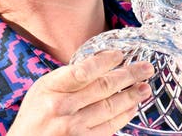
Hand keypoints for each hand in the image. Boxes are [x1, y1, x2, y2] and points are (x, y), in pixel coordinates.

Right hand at [7, 50, 153, 135]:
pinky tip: (132, 107)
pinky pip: (110, 127)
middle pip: (103, 87)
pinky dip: (124, 115)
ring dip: (132, 95)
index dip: (105, 61)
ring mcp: (73, 128)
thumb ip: (68, 78)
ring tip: (145, 87)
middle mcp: (62, 107)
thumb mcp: (43, 89)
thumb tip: (101, 62)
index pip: (84, 70)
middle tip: (146, 68)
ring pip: (110, 107)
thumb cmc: (35, 115)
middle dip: (128, 75)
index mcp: (51, 87)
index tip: (120, 55)